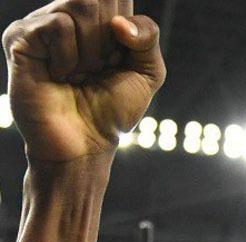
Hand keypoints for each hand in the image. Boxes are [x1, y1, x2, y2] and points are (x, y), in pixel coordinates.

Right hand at [3, 0, 164, 161]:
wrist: (84, 145)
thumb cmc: (112, 110)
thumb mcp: (147, 73)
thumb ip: (147, 37)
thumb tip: (119, 22)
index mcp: (96, 20)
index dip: (126, 28)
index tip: (117, 59)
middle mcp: (66, 15)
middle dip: (110, 40)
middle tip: (98, 69)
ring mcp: (40, 24)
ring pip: (79, 5)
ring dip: (91, 50)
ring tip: (79, 73)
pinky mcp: (20, 37)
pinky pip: (57, 25)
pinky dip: (69, 56)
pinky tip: (60, 75)